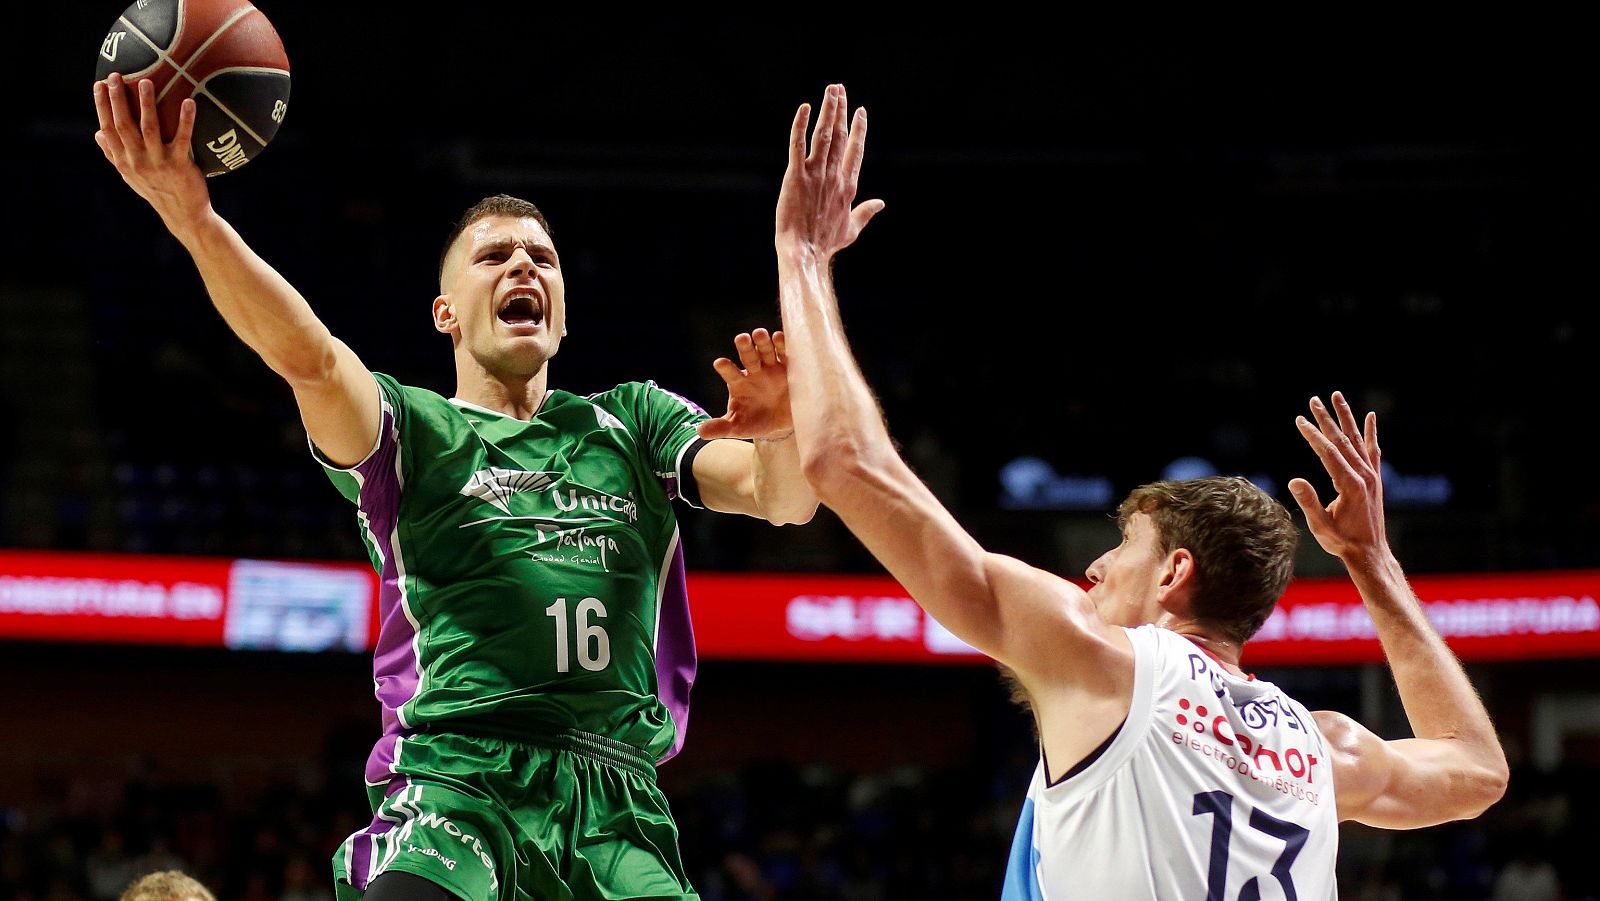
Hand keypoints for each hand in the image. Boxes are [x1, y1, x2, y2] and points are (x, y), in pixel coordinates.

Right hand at [93, 73, 210, 230]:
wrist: (184, 215)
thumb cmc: (157, 191)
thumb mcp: (130, 175)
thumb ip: (114, 154)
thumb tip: (97, 132)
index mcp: (124, 161)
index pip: (107, 129)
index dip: (102, 106)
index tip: (98, 84)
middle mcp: (137, 161)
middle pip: (123, 125)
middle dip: (117, 99)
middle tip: (116, 76)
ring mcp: (158, 163)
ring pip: (149, 128)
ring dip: (146, 104)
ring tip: (145, 82)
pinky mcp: (180, 166)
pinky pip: (182, 138)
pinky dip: (185, 120)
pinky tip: (189, 102)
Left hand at [696, 329, 795, 440]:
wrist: (781, 425)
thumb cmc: (755, 422)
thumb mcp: (737, 427)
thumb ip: (720, 428)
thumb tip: (700, 432)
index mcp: (739, 383)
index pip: (730, 373)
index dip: (725, 367)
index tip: (720, 363)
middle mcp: (754, 372)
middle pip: (748, 357)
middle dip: (745, 348)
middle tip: (741, 338)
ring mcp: (771, 367)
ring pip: (765, 351)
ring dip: (763, 342)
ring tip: (759, 333)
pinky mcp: (788, 368)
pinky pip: (784, 354)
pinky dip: (782, 345)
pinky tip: (779, 337)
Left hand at [776, 83, 884, 258]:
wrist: (806, 253)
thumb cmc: (826, 244)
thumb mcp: (852, 229)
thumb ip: (866, 212)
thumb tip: (881, 203)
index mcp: (848, 186)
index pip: (856, 150)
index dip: (859, 129)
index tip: (860, 111)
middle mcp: (835, 176)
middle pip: (841, 136)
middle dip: (841, 110)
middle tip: (840, 88)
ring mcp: (816, 175)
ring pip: (824, 135)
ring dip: (828, 110)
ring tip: (830, 90)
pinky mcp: (796, 177)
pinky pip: (798, 145)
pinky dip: (800, 125)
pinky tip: (804, 108)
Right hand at [1288, 391, 1387, 561]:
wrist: (1370, 552)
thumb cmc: (1342, 541)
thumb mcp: (1320, 526)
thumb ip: (1308, 502)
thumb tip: (1294, 480)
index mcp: (1350, 485)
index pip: (1328, 452)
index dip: (1313, 434)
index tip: (1299, 419)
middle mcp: (1364, 475)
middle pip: (1342, 440)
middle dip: (1326, 419)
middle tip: (1313, 400)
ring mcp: (1372, 475)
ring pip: (1357, 440)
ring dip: (1346, 418)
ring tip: (1337, 397)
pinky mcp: (1375, 479)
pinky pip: (1372, 449)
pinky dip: (1371, 432)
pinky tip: (1370, 417)